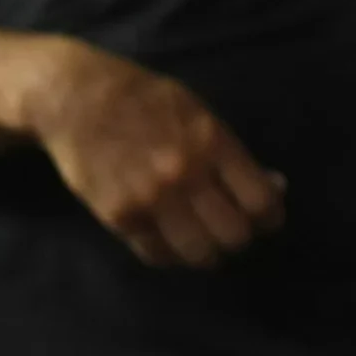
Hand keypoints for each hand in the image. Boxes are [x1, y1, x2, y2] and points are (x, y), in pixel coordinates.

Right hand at [21, 38, 284, 267]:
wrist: (80, 99)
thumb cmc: (148, 101)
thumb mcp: (201, 114)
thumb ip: (233, 154)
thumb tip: (275, 186)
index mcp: (213, 143)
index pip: (260, 200)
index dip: (271, 217)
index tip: (267, 220)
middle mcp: (186, 174)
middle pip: (234, 234)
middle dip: (241, 238)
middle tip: (234, 233)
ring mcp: (151, 199)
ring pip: (198, 253)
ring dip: (208, 255)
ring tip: (206, 246)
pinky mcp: (120, 217)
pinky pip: (157, 255)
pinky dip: (171, 256)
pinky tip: (173, 243)